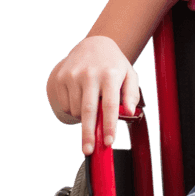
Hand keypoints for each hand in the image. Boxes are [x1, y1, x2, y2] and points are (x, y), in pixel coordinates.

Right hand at [46, 35, 138, 153]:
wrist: (94, 44)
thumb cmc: (114, 65)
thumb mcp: (130, 75)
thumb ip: (132, 94)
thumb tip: (128, 112)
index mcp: (110, 75)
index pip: (109, 105)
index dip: (109, 125)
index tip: (109, 142)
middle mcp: (90, 74)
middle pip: (88, 111)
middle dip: (88, 134)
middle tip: (89, 151)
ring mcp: (73, 76)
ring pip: (76, 110)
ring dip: (84, 119)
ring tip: (92, 107)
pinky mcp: (61, 78)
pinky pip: (66, 105)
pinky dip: (74, 110)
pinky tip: (81, 99)